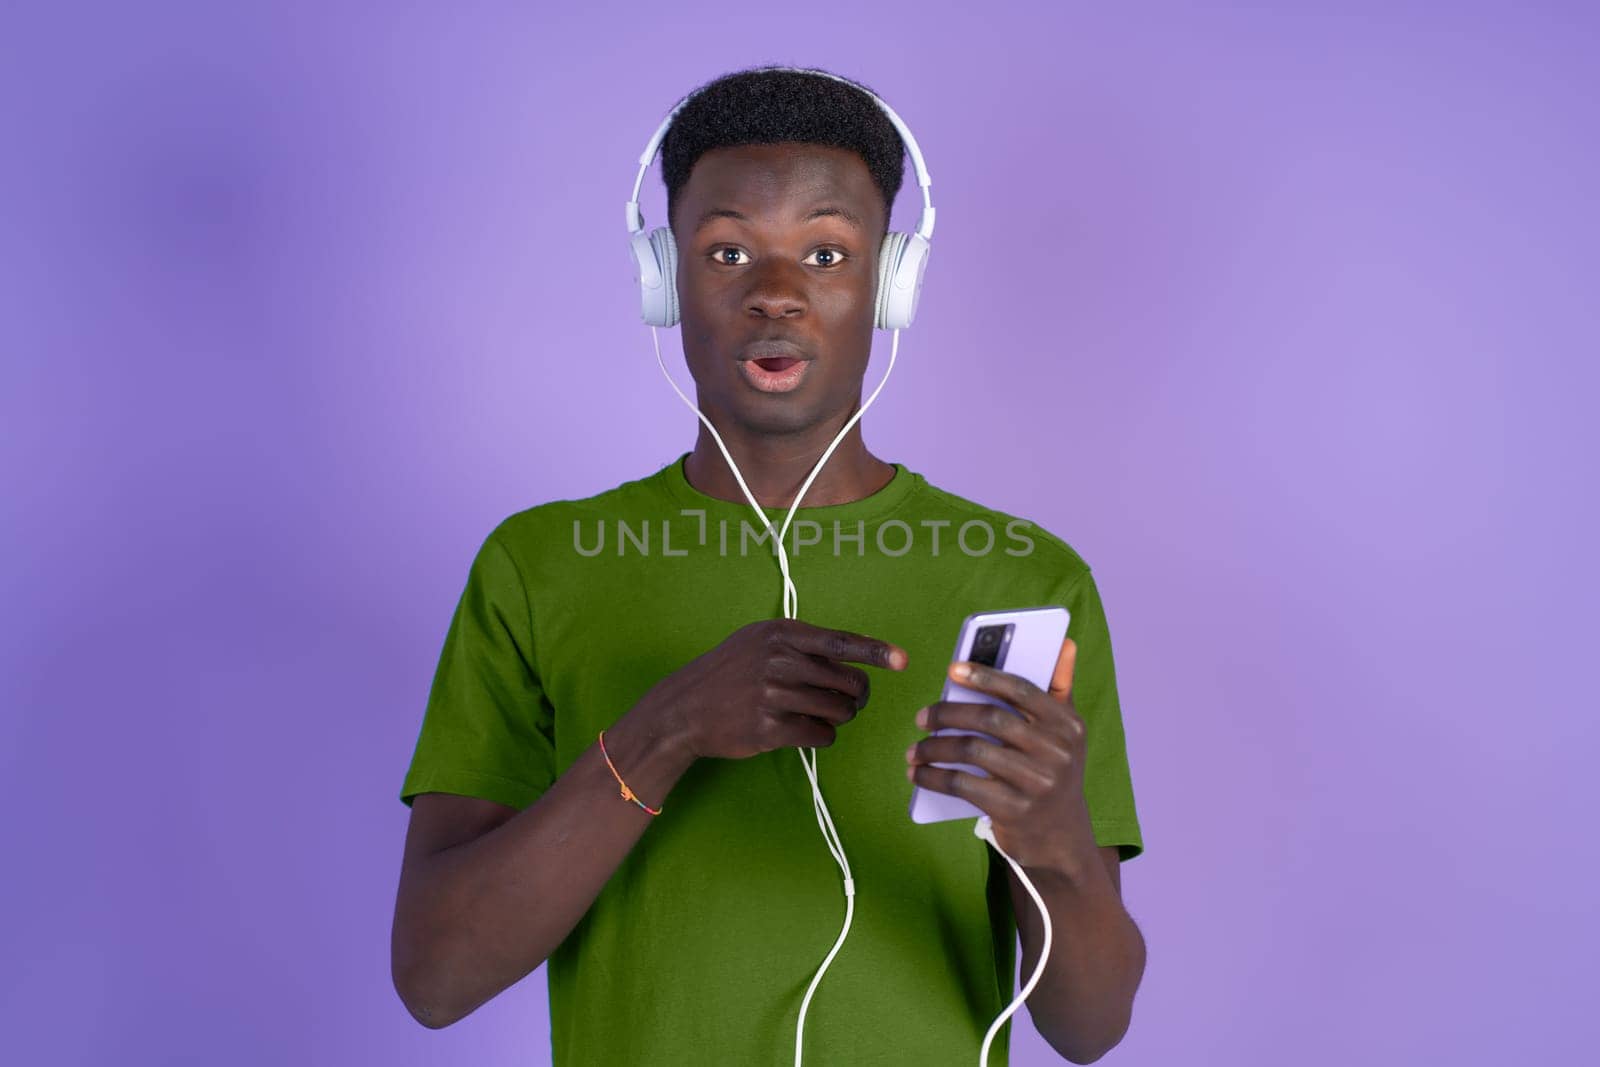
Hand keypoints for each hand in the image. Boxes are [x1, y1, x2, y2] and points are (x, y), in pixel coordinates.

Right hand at [639, 618, 907, 761]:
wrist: (686, 708)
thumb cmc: (729, 672)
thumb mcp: (759, 640)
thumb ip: (801, 643)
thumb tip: (850, 655)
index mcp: (781, 634)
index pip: (841, 642)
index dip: (875, 652)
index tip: (902, 660)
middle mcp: (779, 661)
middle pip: (849, 682)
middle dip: (855, 696)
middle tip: (848, 701)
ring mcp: (773, 695)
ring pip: (839, 711)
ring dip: (837, 717)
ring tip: (817, 714)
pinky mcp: (769, 729)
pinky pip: (821, 735)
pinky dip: (821, 736)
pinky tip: (804, 730)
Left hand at [906, 637, 1097, 872]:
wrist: (1062, 841)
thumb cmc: (1053, 774)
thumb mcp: (1066, 735)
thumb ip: (1060, 688)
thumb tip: (1067, 643)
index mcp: (1068, 725)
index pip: (1021, 690)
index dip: (985, 676)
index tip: (952, 670)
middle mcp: (1057, 752)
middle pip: (990, 719)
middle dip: (948, 714)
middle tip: (921, 717)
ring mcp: (1037, 783)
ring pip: (971, 751)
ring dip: (934, 748)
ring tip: (915, 749)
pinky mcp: (1014, 811)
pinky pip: (963, 785)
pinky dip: (934, 777)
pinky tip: (918, 773)